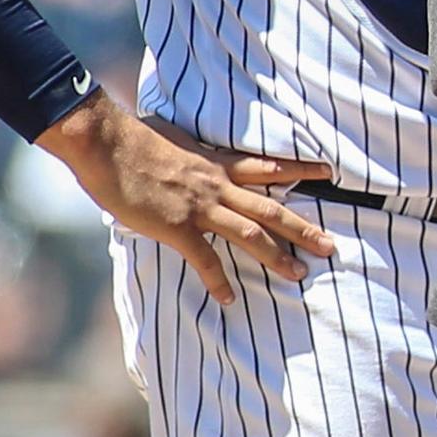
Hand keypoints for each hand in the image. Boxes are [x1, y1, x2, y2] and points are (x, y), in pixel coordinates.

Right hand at [40, 90, 334, 304]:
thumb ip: (190, 155)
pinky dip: (218, 280)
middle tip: (330, 246)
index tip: (328, 171)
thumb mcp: (173, 140)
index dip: (300, 169)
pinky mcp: (177, 226)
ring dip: (276, 255)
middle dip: (303, 228)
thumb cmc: (132, 139)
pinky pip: (204, 259)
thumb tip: (187, 154)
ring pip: (249, 233)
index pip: (268, 167)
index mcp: (216, 164)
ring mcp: (199, 206)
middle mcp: (217, 185)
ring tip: (298, 274)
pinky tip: (229, 298)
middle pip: (271, 207)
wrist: (106, 142)